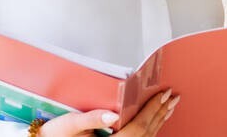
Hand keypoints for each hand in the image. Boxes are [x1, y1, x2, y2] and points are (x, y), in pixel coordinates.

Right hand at [39, 89, 178, 136]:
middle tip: (173, 97)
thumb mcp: (70, 124)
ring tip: (167, 107)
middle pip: (146, 135)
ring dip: (157, 123)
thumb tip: (113, 115)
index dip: (153, 110)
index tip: (165, 94)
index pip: (138, 128)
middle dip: (160, 114)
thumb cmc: (53, 136)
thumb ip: (92, 118)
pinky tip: (152, 122)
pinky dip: (148, 131)